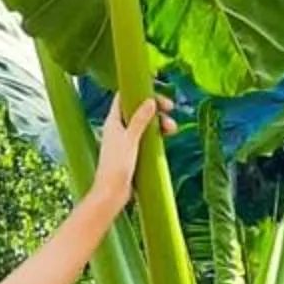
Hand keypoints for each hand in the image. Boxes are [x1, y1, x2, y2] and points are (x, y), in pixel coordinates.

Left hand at [91, 89, 173, 208]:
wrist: (111, 193)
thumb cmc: (116, 166)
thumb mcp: (130, 139)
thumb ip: (140, 120)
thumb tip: (150, 101)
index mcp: (113, 121)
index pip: (124, 96)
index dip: (138, 90)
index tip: (156, 91)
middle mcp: (118, 128)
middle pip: (137, 109)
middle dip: (155, 108)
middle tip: (170, 108)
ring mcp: (125, 140)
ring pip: (144, 124)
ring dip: (159, 123)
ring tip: (172, 129)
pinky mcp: (132, 152)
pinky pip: (146, 138)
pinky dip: (156, 136)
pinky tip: (166, 138)